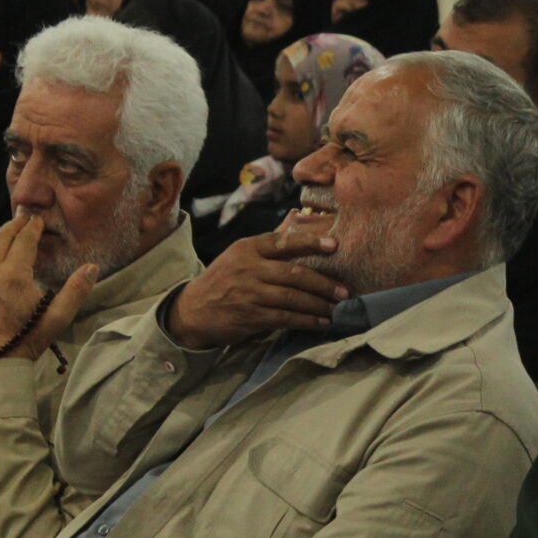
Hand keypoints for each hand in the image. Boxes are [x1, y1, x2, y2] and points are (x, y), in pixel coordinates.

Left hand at [0, 214, 97, 362]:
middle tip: (24, 217)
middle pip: (1, 239)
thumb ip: (76, 290)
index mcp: (13, 276)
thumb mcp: (58, 317)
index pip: (23, 241)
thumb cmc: (29, 340)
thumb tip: (92, 267)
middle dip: (14, 226)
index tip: (37, 219)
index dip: (32, 227)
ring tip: (11, 234)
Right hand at [164, 221, 344, 349]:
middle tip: (344, 290)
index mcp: (248, 248)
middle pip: (293, 273)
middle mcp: (249, 268)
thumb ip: (270, 241)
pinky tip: (320, 322)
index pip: (283, 241)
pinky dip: (306, 320)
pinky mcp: (250, 316)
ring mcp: (249, 293)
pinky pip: (285, 318)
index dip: (310, 243)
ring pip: (292, 298)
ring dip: (318, 305)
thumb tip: (297, 215)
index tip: (334, 245)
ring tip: (336, 308)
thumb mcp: (240, 255)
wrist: (194, 310)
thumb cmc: (224, 279)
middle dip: (322, 283)